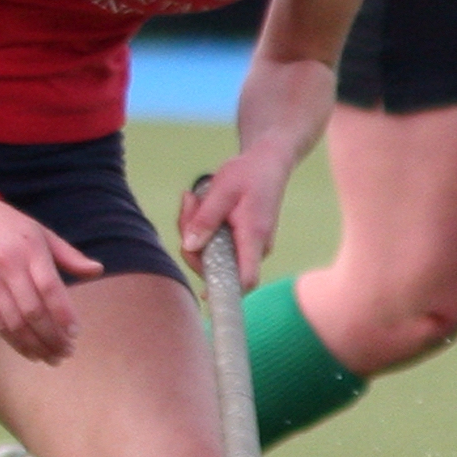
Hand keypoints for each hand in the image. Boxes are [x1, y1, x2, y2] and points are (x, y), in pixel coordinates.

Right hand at [0, 193, 105, 364]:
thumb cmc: (10, 225)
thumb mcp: (42, 233)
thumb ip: (70, 255)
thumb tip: (97, 271)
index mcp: (31, 250)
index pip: (50, 289)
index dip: (64, 314)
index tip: (75, 333)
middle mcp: (9, 267)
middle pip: (33, 311)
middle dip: (52, 337)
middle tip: (66, 353)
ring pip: (14, 322)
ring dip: (35, 345)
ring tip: (50, 358)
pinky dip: (14, 341)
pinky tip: (29, 351)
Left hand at [179, 161, 288, 286]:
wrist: (268, 163)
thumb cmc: (248, 174)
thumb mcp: (222, 190)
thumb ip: (205, 219)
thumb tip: (189, 247)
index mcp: (253, 237)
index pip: (245, 279)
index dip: (226, 291)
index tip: (204, 293)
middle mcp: (254, 247)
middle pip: (218, 266)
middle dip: (193, 244)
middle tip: (188, 205)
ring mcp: (248, 246)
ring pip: (212, 253)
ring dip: (194, 231)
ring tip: (193, 199)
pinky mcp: (240, 240)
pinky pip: (215, 243)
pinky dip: (202, 228)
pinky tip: (198, 204)